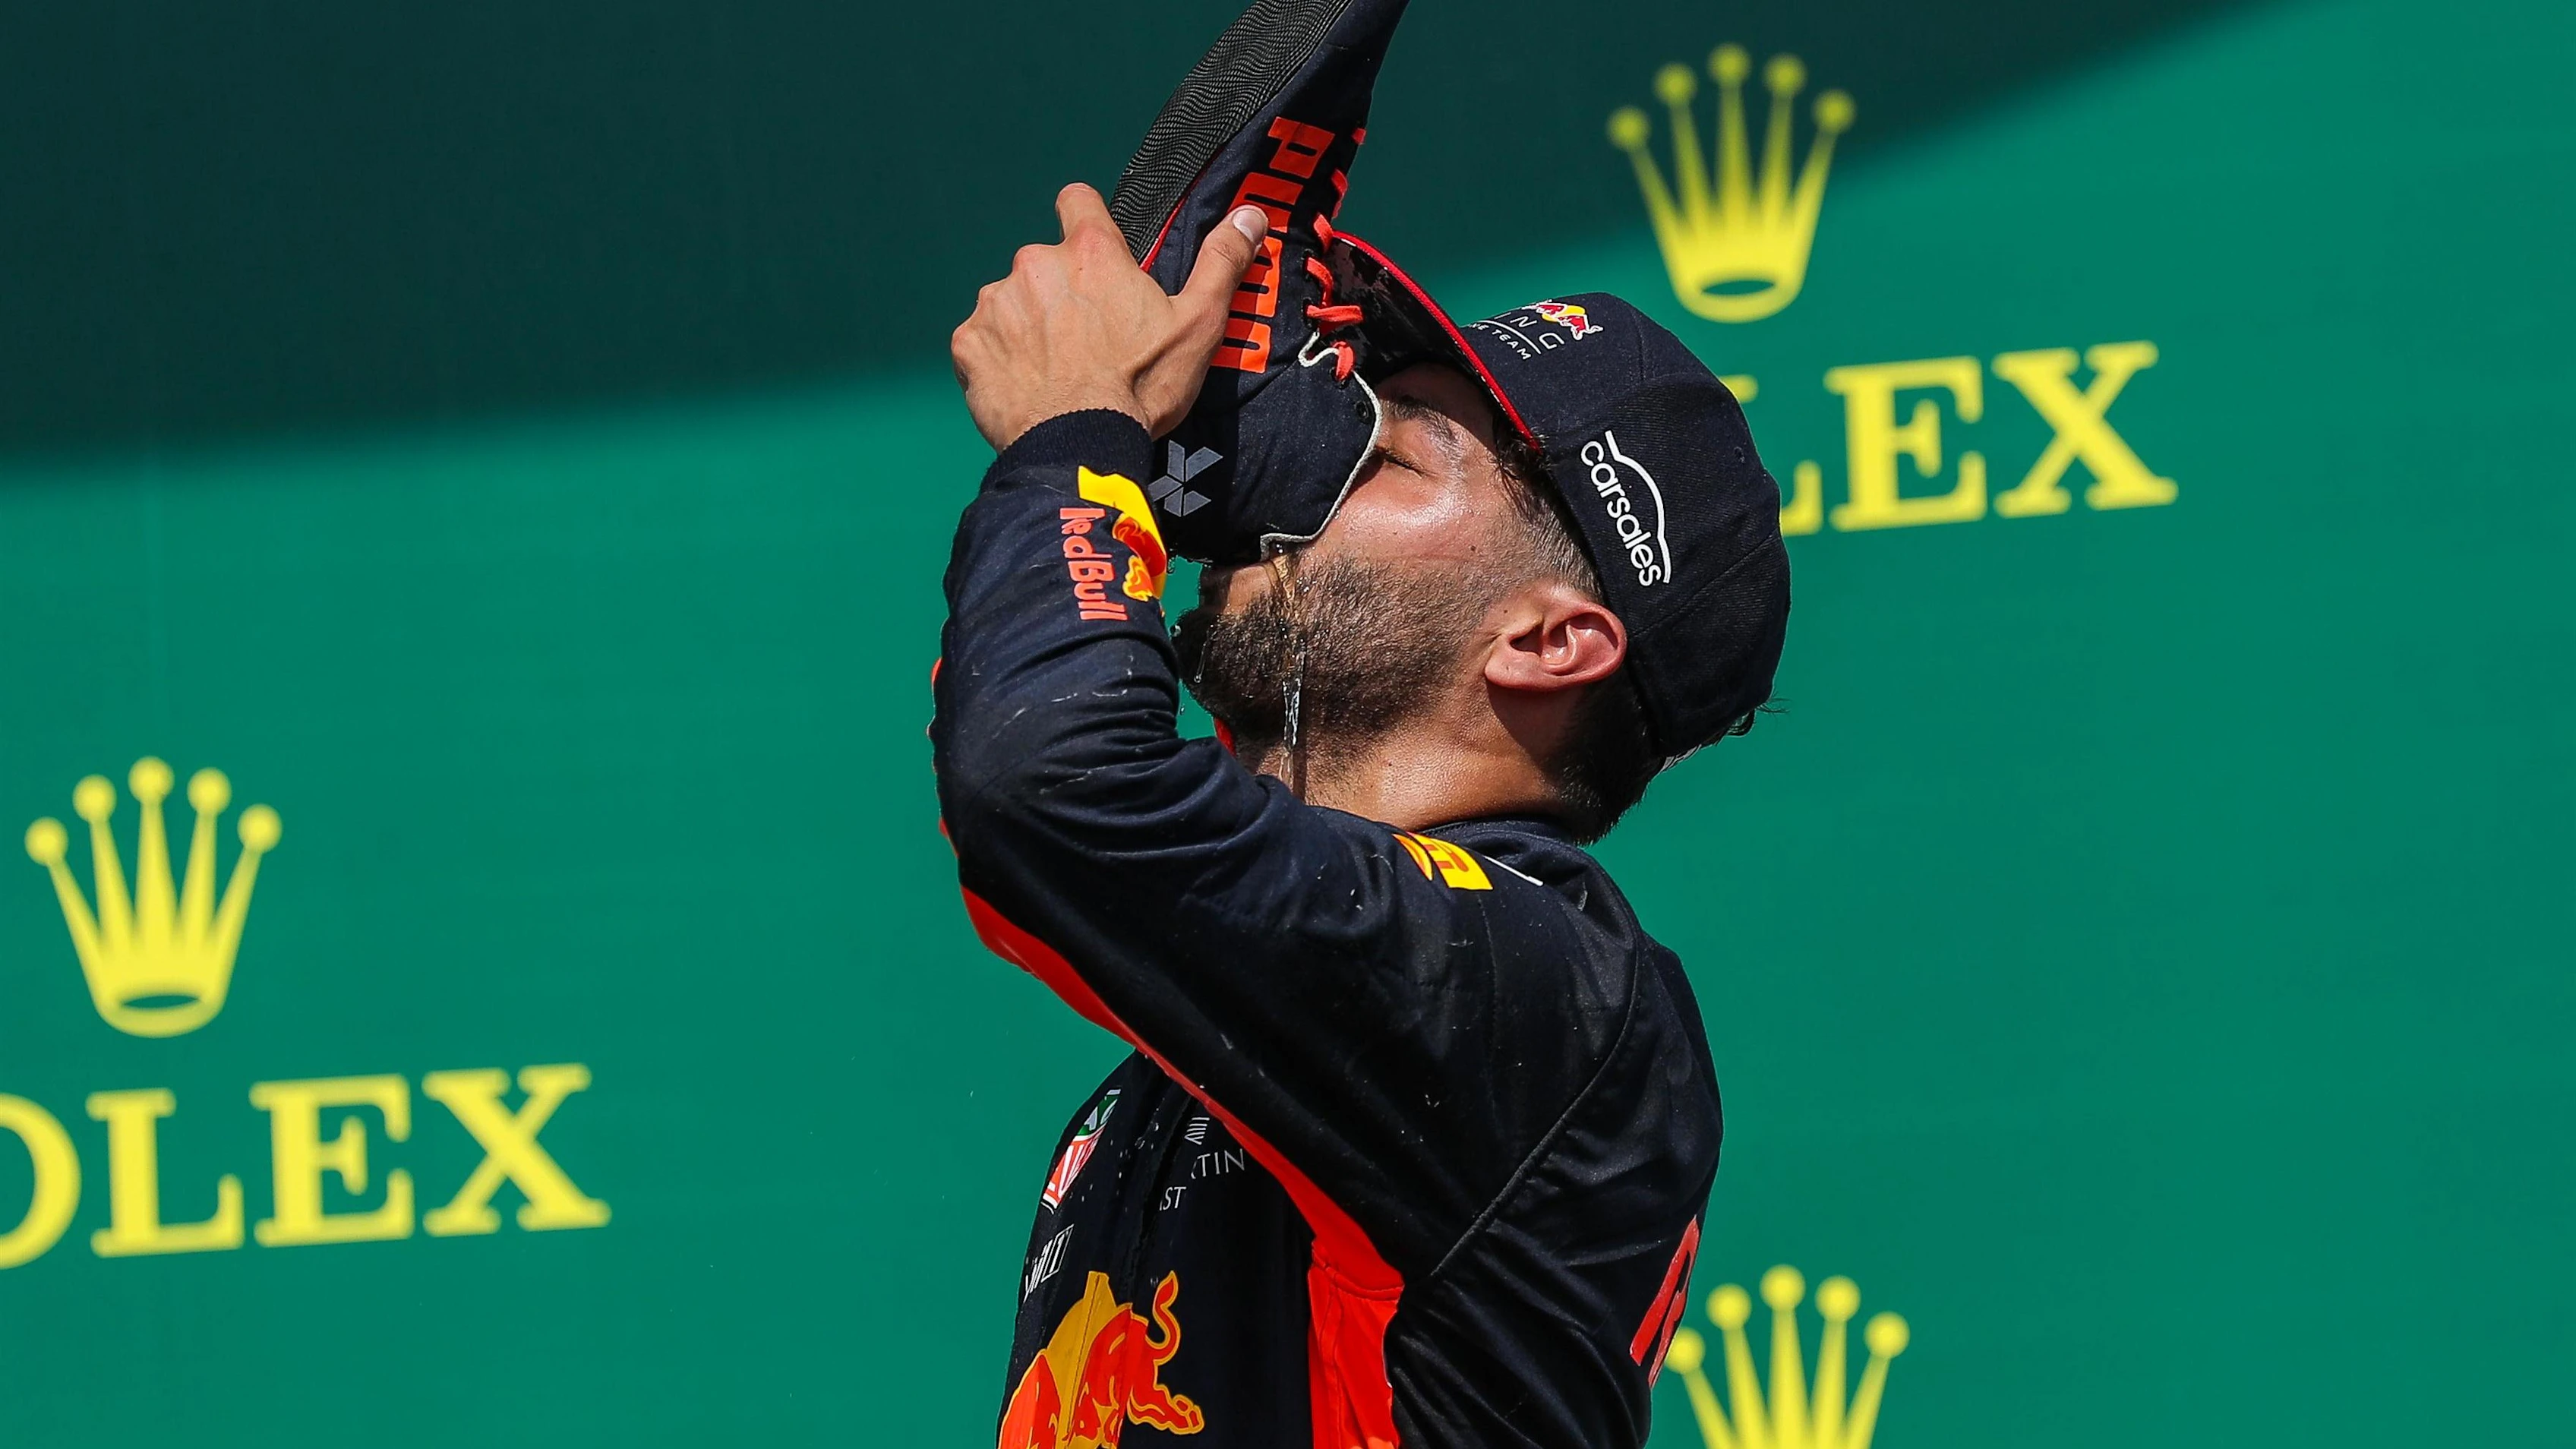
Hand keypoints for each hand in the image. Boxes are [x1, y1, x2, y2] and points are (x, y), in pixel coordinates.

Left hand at [952, 183, 1269, 451]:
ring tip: (1053, 369)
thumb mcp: (1198, 325)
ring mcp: (996, 302)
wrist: (1079, 446)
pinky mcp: (967, 343)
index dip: (1086, 220)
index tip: (1095, 253)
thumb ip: (1221, 263)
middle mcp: (1035, 264)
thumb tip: (1252, 214)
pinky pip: (980, 340)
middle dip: (1060, 291)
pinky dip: (998, 358)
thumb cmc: (1142, 386)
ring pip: (1011, 301)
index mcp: (1091, 252)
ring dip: (1028, 324)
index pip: (1078, 200)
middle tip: (1084, 339)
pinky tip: (1023, 386)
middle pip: (1044, 261)